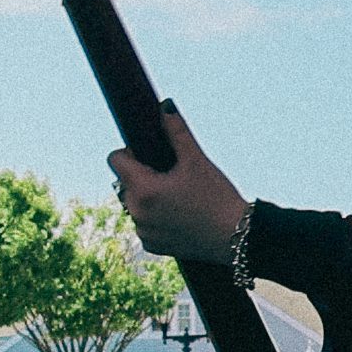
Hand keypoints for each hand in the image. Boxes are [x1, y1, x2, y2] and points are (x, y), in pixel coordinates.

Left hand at [110, 109, 255, 264]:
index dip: (130, 152)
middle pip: (125, 182)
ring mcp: (143, 231)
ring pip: (134, 204)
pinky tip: (178, 214)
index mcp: (142, 189)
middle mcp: (136, 213)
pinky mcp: (152, 245)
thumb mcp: (196, 160)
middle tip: (171, 175)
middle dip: (141, 175)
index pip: (115, 160)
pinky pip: (144, 224)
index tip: (150, 154)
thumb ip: (176, 131)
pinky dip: (155, 217)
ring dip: (147, 197)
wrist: (236, 237)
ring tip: (177, 195)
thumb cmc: (217, 197)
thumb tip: (165, 106)